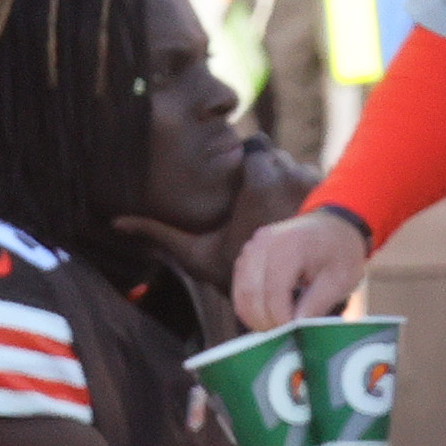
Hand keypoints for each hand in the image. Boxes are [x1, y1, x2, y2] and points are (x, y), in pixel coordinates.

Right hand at [115, 138, 319, 293]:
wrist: (288, 297)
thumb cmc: (238, 274)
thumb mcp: (196, 253)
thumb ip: (158, 234)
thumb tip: (117, 222)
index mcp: (257, 178)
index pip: (254, 147)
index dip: (247, 167)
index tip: (242, 192)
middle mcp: (288, 172)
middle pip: (276, 155)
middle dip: (267, 174)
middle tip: (258, 208)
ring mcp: (313, 182)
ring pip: (295, 166)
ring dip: (287, 184)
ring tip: (277, 217)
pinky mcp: (329, 195)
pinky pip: (315, 180)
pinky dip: (305, 195)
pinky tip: (294, 221)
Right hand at [230, 209, 367, 331]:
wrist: (332, 227)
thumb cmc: (340, 253)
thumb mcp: (339, 280)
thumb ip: (316, 305)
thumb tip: (295, 330)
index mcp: (291, 245)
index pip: (274, 289)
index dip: (280, 318)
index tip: (293, 335)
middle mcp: (264, 243)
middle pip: (252, 293)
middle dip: (266, 322)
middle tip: (284, 339)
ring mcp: (252, 248)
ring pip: (242, 294)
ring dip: (255, 318)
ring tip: (277, 331)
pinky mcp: (246, 257)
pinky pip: (240, 290)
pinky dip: (250, 308)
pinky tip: (268, 318)